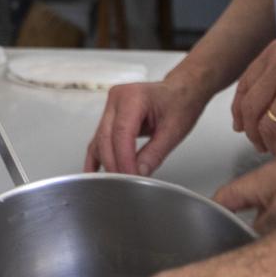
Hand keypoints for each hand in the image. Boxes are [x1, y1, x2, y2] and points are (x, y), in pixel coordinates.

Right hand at [84, 78, 205, 175]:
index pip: (121, 133)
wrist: (181, 90)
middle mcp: (116, 99)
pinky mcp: (109, 117)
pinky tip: (94, 174)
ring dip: (106, 163)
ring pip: (100, 141)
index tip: (131, 178)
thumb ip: (154, 153)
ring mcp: (110, 107)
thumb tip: (139, 173)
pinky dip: (97, 157)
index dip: (124, 159)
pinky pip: (98, 140)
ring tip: (116, 184)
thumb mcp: (174, 130)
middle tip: (125, 186)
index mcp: (133, 97)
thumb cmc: (180, 102)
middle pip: (106, 138)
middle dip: (114, 165)